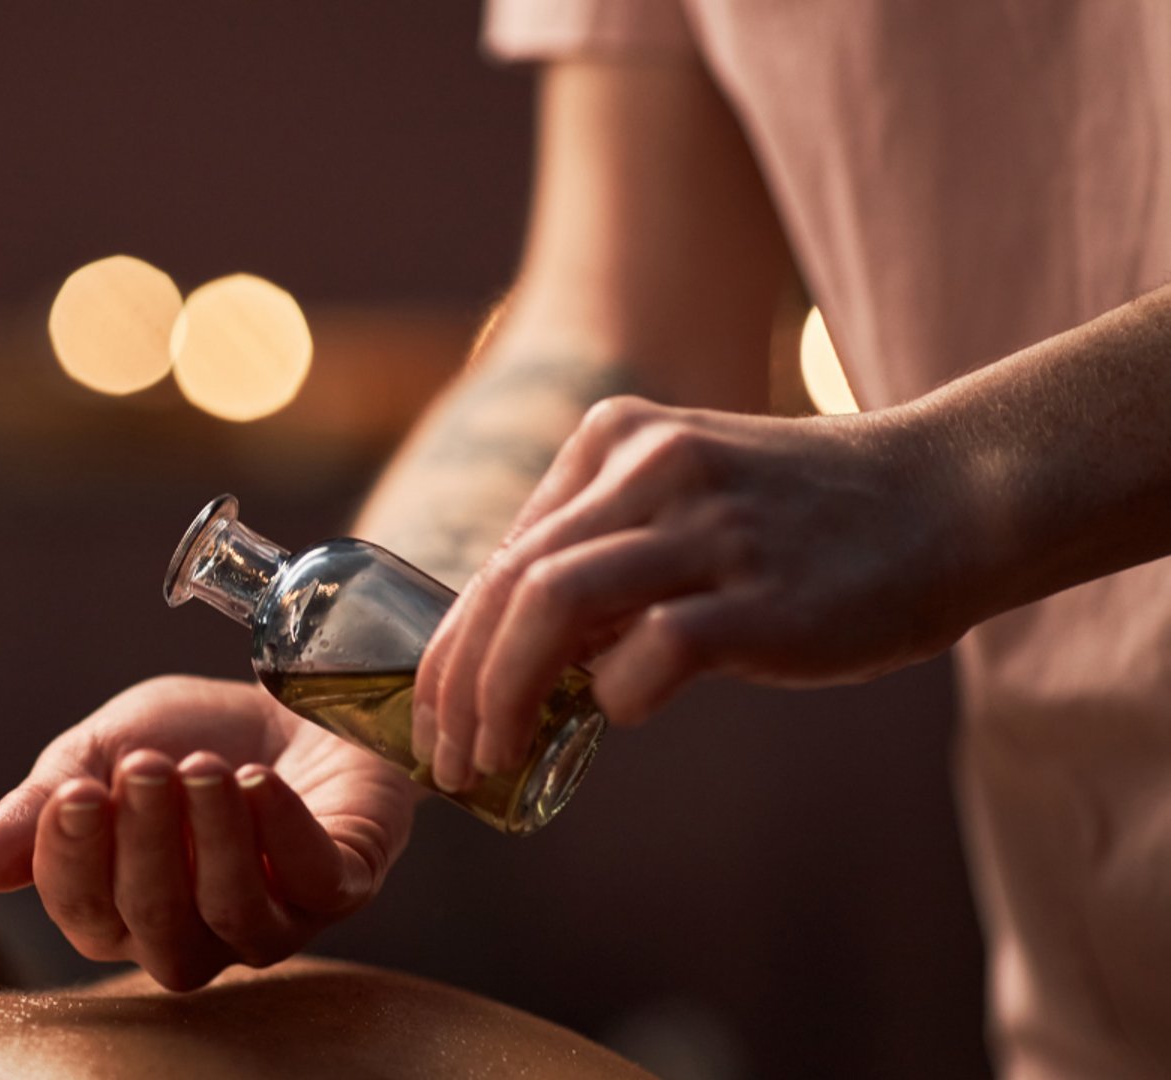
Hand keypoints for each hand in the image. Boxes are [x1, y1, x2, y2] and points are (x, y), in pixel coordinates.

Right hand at [0, 675, 416, 989]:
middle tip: (144, 767)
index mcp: (126, 906)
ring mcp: (276, 918)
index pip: (85, 916)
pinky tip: (258, 781)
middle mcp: (200, 930)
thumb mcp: (106, 749)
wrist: (294, 696)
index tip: (76, 792)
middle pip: (158, 934)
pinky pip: (316, 886)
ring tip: (204, 768)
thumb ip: (42, 803)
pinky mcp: (343, 886)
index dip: (73, 863)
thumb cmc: (194, 735)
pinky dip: (282, 832)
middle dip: (145, 849)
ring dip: (214, 841)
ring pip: (236, 921)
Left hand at [414, 395, 977, 790]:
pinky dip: (616, 694)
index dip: (450, 647)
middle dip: (457, 682)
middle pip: (509, 582)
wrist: (953, 494)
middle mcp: (653, 468)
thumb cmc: (808, 519)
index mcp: (617, 440)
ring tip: (491, 755)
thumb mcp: (688, 498)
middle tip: (445, 755)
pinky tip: (624, 711)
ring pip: (552, 604)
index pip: (500, 557)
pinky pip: (651, 650)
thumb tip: (514, 655)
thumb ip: (604, 552)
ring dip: (503, 693)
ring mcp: (710, 528)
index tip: (435, 715)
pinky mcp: (764, 596)